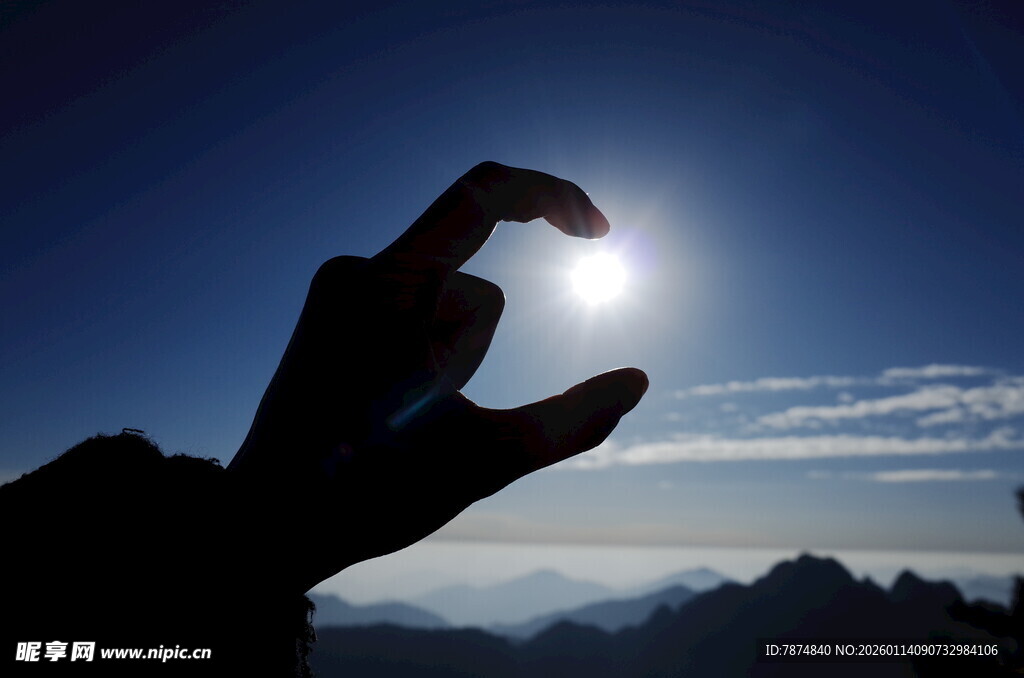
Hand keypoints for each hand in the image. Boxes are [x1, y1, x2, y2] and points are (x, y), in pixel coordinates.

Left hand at [228, 162, 647, 592]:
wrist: (265, 521)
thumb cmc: (370, 495)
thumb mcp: (484, 462)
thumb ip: (570, 422)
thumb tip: (638, 380)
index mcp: (395, 290)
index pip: (485, 194)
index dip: (553, 195)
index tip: (598, 231)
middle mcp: (359, 271)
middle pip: (471, 277)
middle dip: (477, 348)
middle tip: (438, 416)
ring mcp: (338, 287)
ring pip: (444, 294)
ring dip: (454, 350)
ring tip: (402, 423)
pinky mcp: (329, 306)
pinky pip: (410, 298)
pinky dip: (430, 341)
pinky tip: (397, 396)